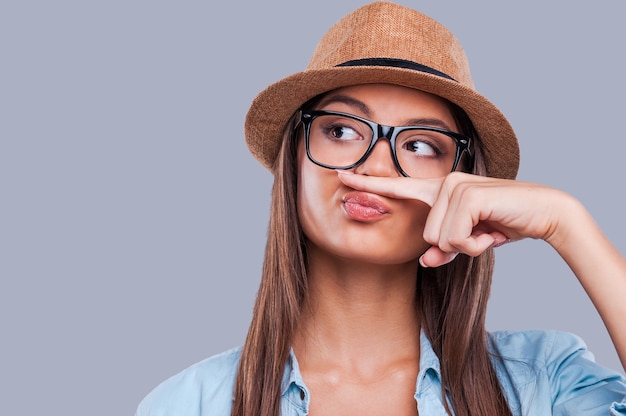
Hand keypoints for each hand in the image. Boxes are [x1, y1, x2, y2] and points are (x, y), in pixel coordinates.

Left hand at [336, 171, 574, 266]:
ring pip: (439, 240)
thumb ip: (443, 249)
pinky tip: (493, 231)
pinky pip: (456, 239)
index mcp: (438, 190)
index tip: (341, 177)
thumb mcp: (468, 241)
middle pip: (427, 238)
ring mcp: (454, 187)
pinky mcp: (467, 195)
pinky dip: (476, 245)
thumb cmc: (502, 223)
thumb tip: (425, 262)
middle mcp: (443, 183)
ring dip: (467, 246)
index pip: (397, 188)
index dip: (367, 184)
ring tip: (487, 230)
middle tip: (480, 235)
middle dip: (455, 247)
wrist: (543, 213)